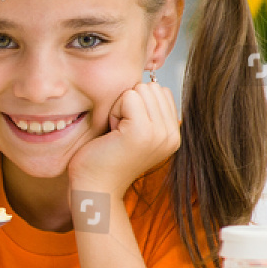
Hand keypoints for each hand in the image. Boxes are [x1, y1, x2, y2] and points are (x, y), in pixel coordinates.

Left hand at [67, 81, 179, 198]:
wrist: (94, 189)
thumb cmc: (104, 159)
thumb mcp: (131, 131)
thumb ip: (146, 109)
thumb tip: (149, 78)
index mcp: (172, 134)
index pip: (160, 91)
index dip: (135, 105)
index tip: (124, 132)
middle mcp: (172, 134)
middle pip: (151, 87)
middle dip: (128, 104)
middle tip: (118, 133)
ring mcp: (160, 133)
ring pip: (140, 89)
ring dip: (120, 107)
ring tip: (115, 135)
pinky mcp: (142, 131)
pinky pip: (128, 96)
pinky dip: (114, 111)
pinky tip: (111, 134)